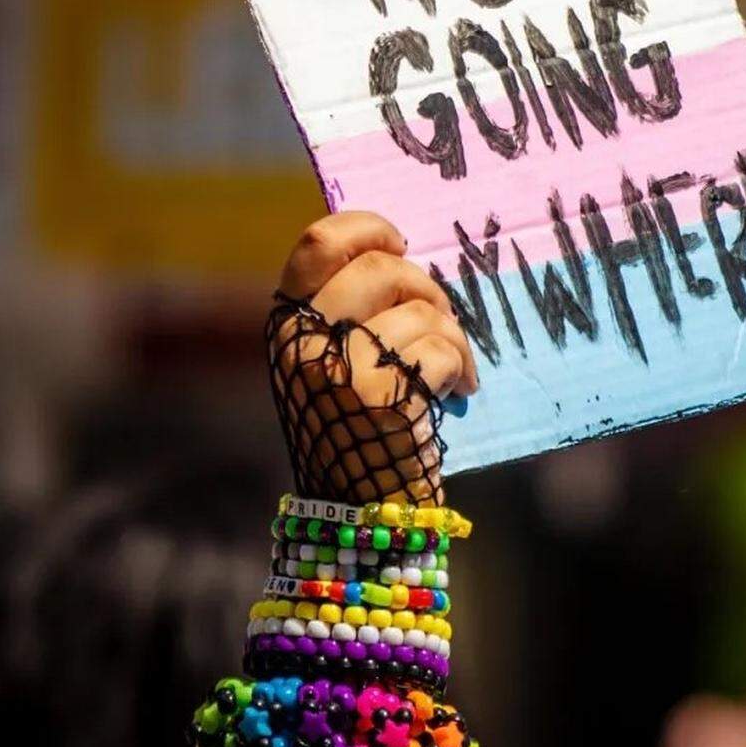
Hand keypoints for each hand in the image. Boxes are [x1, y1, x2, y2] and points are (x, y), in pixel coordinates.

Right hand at [270, 212, 477, 503]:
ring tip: (449, 368)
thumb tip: (401, 251)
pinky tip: (457, 390)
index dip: (368, 228)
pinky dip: (460, 366)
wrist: (366, 518)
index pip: (319, 241)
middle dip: (426, 288)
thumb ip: (352, 308)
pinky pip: (439, 349)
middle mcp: (300, 344)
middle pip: (382, 269)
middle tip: (439, 319)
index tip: (400, 244)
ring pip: (419, 311)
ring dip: (450, 335)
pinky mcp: (377, 401)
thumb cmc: (363, 426)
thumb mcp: (335, 357)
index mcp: (286, 324)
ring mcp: (335, 372)